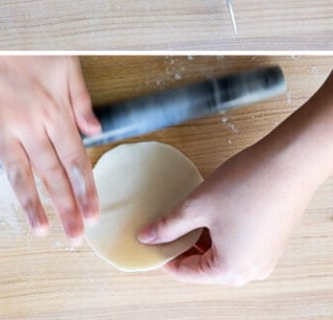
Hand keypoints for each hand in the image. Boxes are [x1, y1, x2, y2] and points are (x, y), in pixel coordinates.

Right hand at [0, 57, 101, 241]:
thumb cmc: (24, 43)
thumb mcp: (64, 62)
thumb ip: (79, 98)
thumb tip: (95, 130)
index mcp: (55, 110)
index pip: (76, 159)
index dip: (86, 190)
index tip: (92, 214)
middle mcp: (30, 124)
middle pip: (52, 173)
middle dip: (65, 208)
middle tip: (74, 237)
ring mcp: (0, 126)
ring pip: (19, 173)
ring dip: (31, 205)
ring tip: (41, 231)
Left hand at [137, 136, 317, 285]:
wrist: (288, 163)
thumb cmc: (244, 186)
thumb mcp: (195, 207)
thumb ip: (167, 226)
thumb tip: (146, 237)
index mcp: (230, 271)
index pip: (185, 272)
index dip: (163, 255)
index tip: (148, 239)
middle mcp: (250, 271)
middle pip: (203, 265)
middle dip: (180, 245)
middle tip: (161, 224)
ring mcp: (263, 257)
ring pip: (219, 254)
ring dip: (198, 237)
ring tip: (182, 214)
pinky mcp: (269, 241)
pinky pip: (235, 244)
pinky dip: (217, 233)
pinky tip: (206, 211)